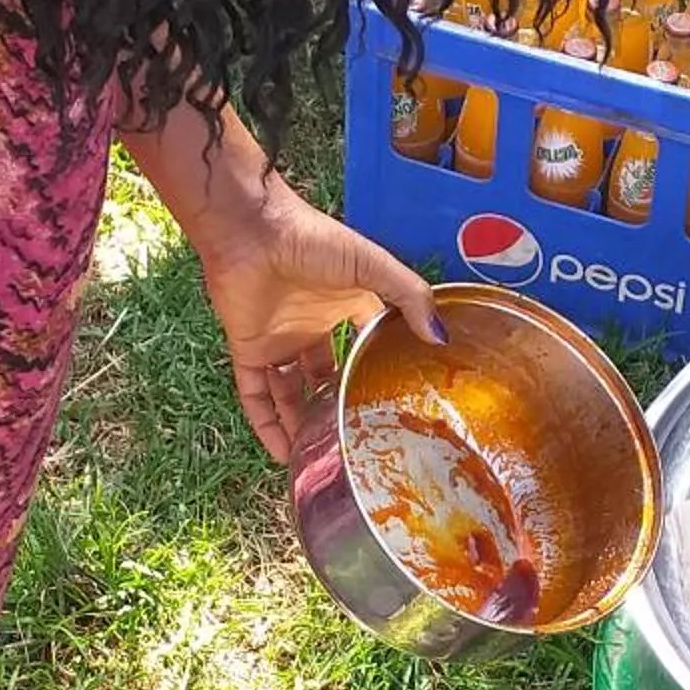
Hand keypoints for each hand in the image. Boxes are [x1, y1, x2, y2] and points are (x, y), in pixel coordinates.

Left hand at [191, 175, 447, 460]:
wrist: (252, 230)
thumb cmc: (312, 239)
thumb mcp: (371, 266)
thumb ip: (409, 296)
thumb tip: (442, 338)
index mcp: (344, 301)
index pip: (364, 340)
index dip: (376, 365)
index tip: (396, 398)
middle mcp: (311, 324)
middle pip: (325, 374)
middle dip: (337, 403)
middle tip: (357, 439)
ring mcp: (277, 338)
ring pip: (290, 391)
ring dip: (301, 422)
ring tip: (320, 459)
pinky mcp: (247, 349)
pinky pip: (255, 394)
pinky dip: (265, 423)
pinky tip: (281, 452)